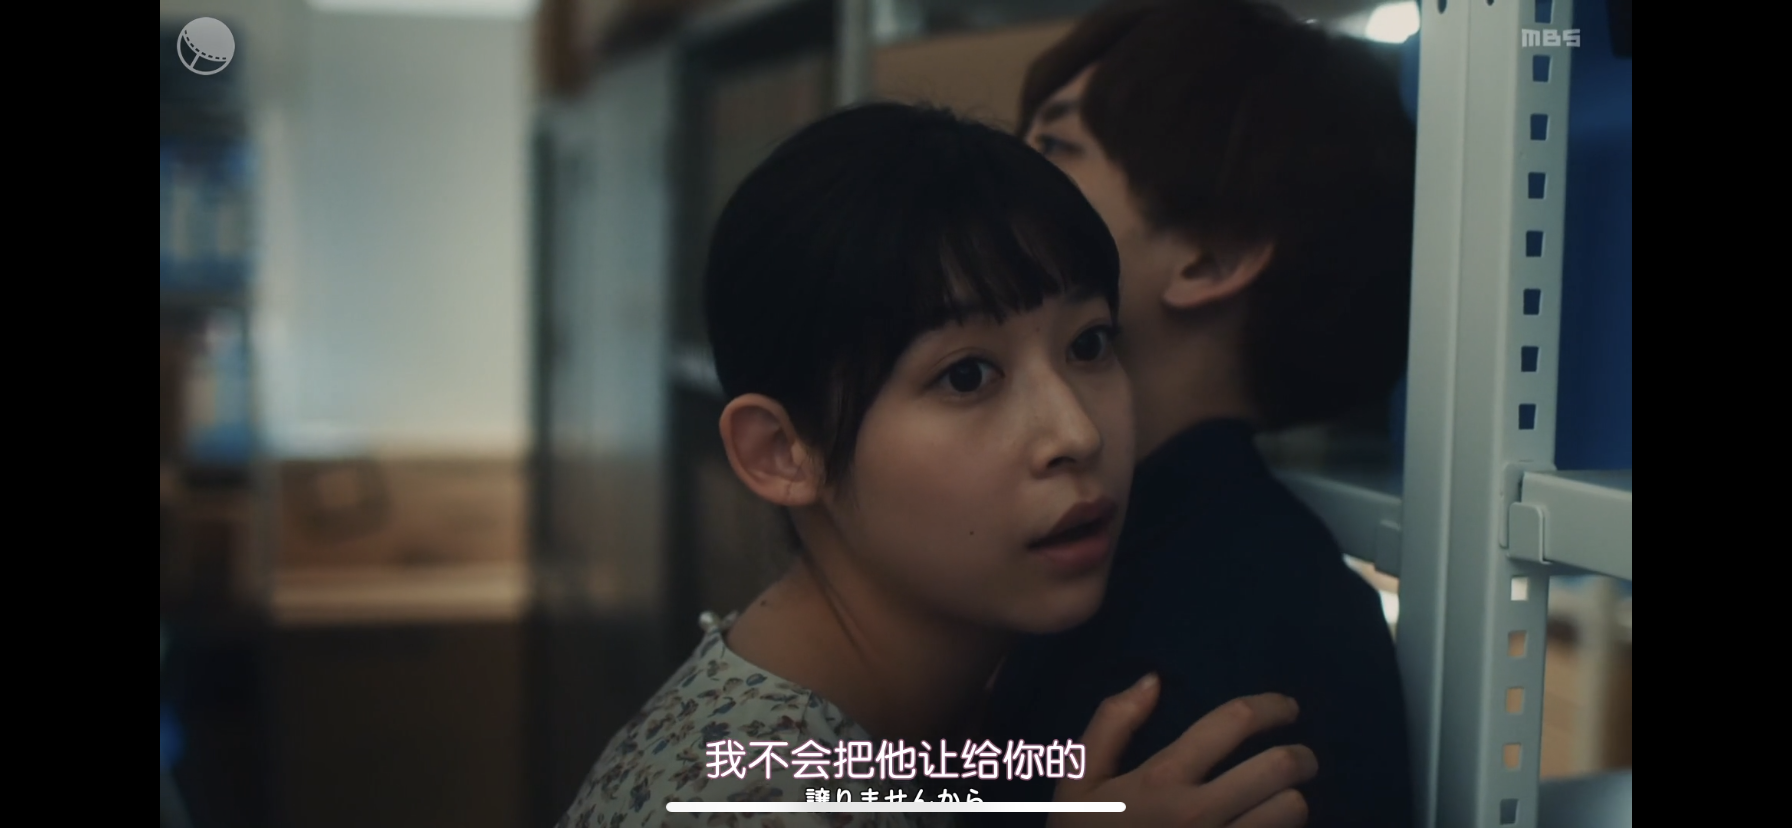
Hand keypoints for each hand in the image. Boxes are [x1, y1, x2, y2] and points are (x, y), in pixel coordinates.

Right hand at [1048, 674, 1316, 827]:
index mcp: (1163, 779)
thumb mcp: (1078, 782)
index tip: (1286, 708)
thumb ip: (1111, 724)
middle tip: (1299, 758)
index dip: (1271, 706)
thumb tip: (1153, 680)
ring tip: (1283, 799)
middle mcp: (1201, 812)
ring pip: (1291, 811)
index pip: (1234, 722)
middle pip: (1279, 767)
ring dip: (1292, 800)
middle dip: (1300, 756)